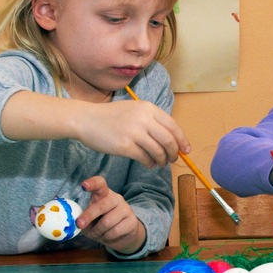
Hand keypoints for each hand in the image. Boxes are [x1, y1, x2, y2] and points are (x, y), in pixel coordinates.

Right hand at [1, 92, 189, 167]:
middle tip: (173, 159)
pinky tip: (149, 165)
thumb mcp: (134, 110)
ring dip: (162, 160)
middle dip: (174, 153)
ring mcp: (134, 132)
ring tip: (160, 163)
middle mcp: (143, 118)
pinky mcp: (125, 146)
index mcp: (148, 108)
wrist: (86, 119)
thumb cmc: (111, 117)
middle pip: (169, 140)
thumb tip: (172, 139)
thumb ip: (152, 121)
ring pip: (158, 151)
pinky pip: (145, 158)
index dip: (182, 140)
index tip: (186, 150)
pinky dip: (150, 164)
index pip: (173, 126)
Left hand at [77, 176, 145, 254]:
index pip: (100, 184)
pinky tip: (107, 236)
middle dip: (89, 216)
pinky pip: (115, 231)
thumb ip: (83, 219)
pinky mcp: (132, 221)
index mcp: (104, 194)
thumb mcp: (90, 219)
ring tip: (96, 234)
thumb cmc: (101, 223)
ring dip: (97, 232)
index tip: (83, 186)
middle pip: (102, 205)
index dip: (92, 183)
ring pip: (107, 222)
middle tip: (79, 224)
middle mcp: (116, 198)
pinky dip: (107, 237)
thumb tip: (75, 223)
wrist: (123, 234)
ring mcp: (125, 209)